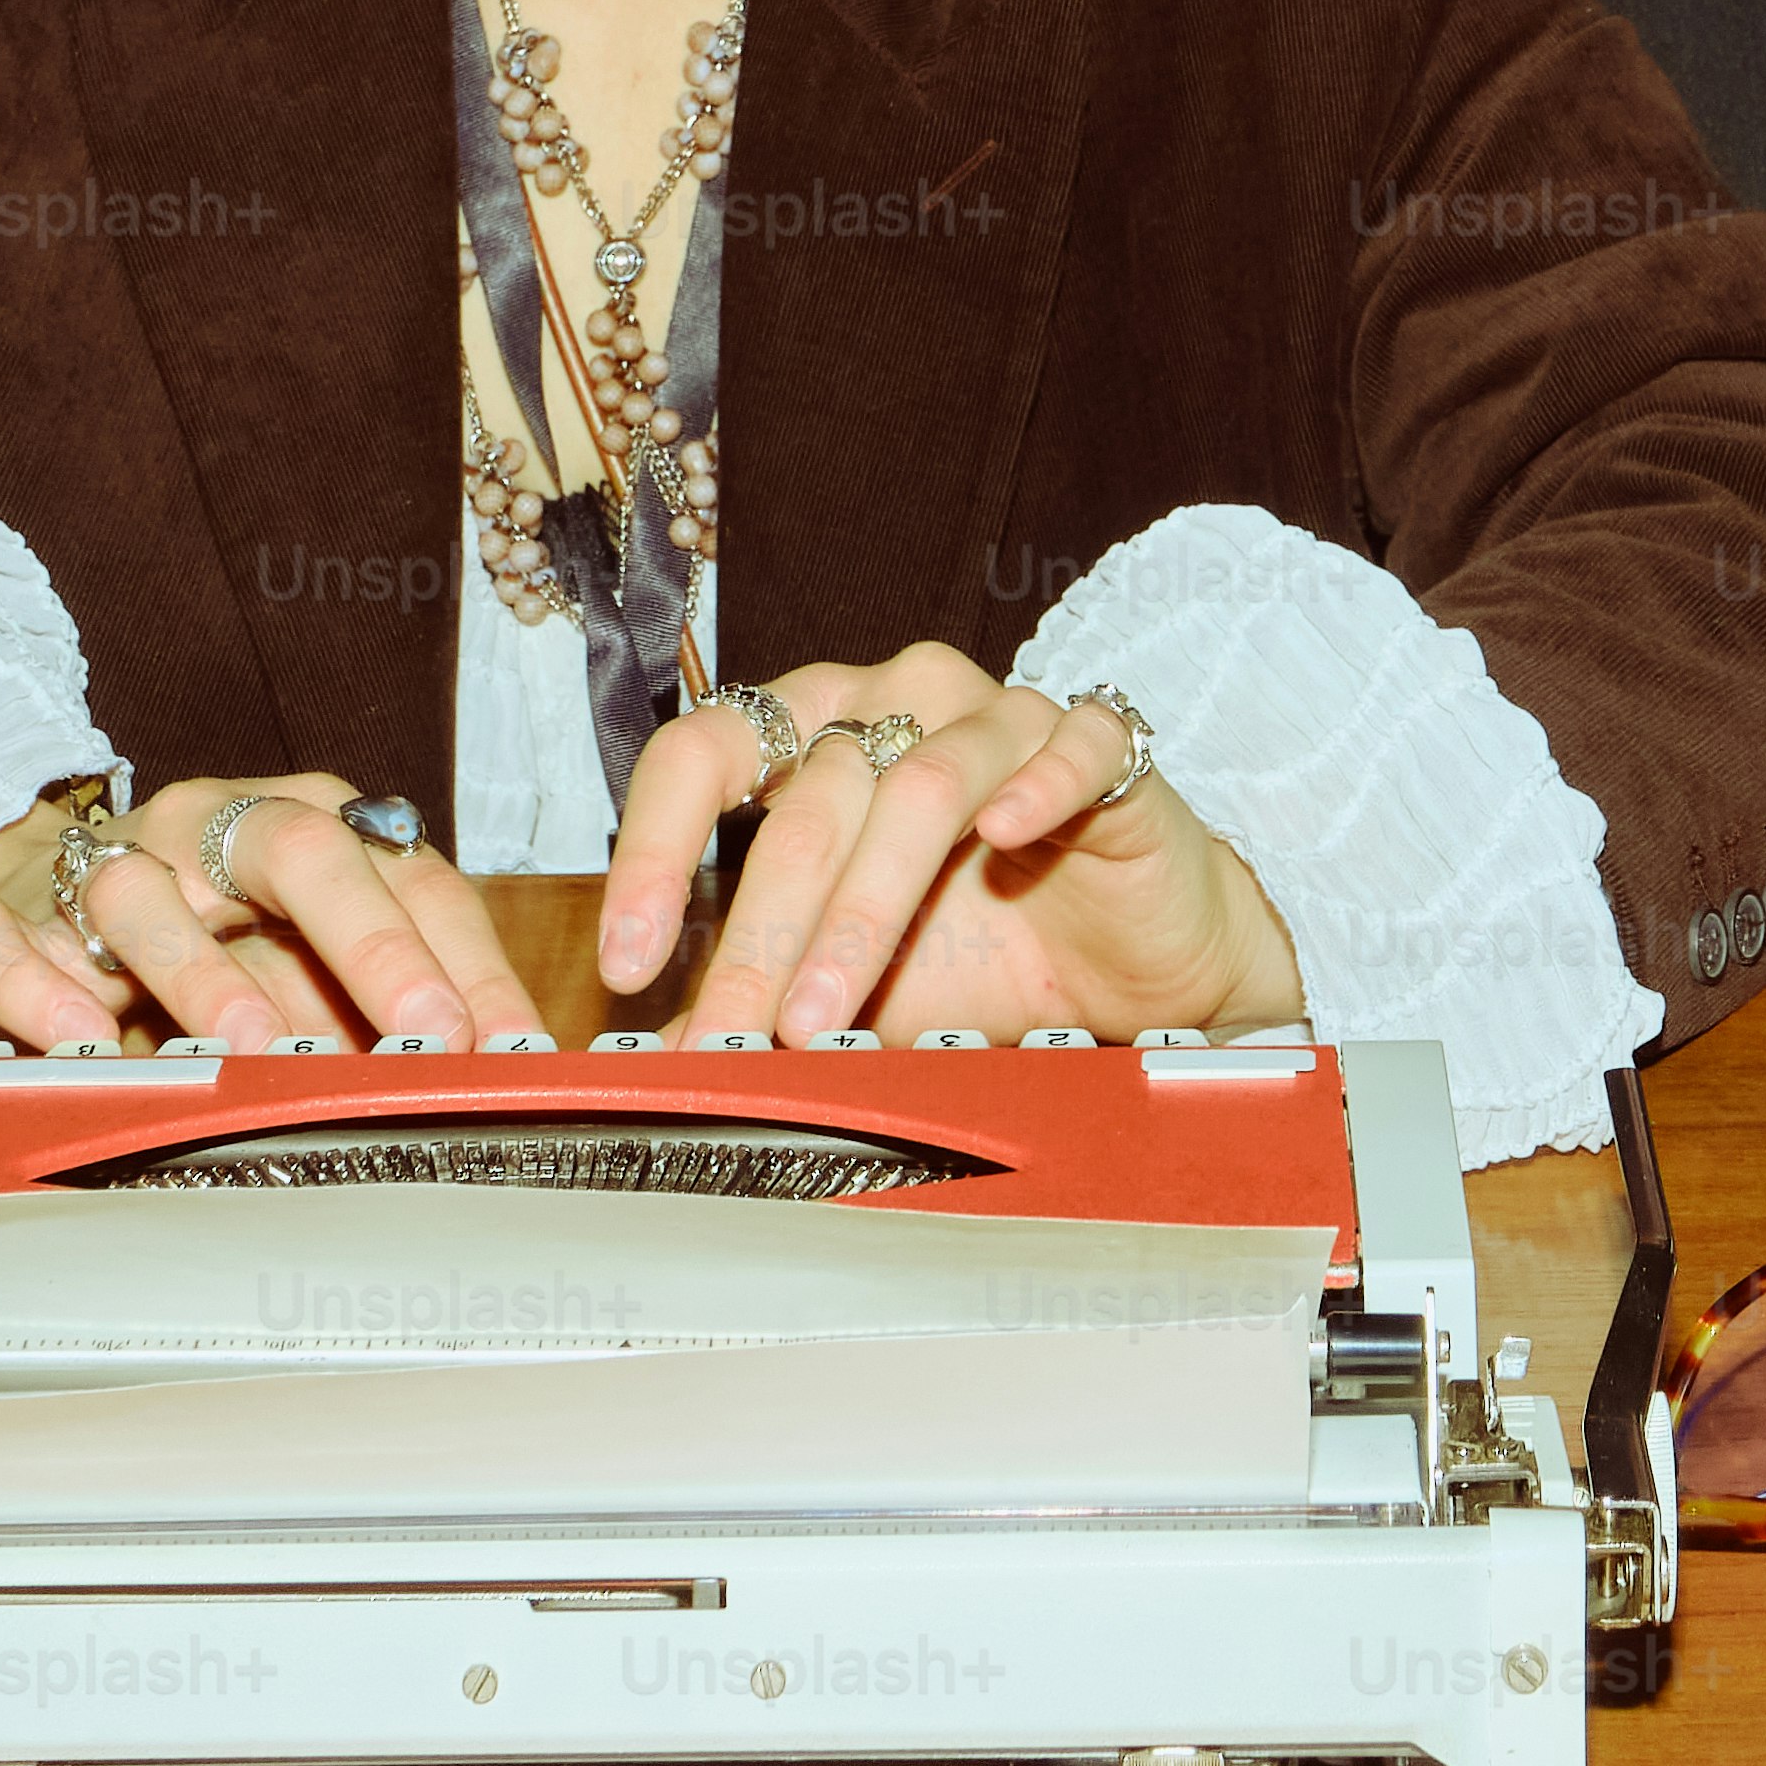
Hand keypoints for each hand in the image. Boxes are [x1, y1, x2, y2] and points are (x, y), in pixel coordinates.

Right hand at [0, 771, 547, 1056]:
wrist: (20, 892)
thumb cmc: (192, 929)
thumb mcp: (295, 953)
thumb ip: (375, 999)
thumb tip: (484, 1074)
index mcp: (299, 823)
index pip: (405, 873)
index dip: (466, 961)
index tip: (508, 1046)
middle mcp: (208, 826)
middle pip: (297, 850)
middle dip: (369, 942)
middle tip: (423, 1030)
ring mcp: (100, 861)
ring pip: (147, 894)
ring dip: (204, 971)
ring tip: (253, 1046)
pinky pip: (9, 938)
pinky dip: (38, 988)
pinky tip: (81, 1041)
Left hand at [593, 645, 1303, 1045]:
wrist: (1136, 967)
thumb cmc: (989, 955)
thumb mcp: (856, 994)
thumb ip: (763, 1005)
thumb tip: (654, 1064)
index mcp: (818, 735)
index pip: (704, 753)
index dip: (656, 851)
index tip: (629, 960)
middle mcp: (898, 701)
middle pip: (811, 798)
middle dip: (761, 931)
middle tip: (734, 1030)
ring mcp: (1000, 715)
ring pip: (918, 786)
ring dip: (862, 909)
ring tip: (821, 1008)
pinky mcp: (1098, 745)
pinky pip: (1064, 745)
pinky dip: (1030, 788)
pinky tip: (1003, 834)